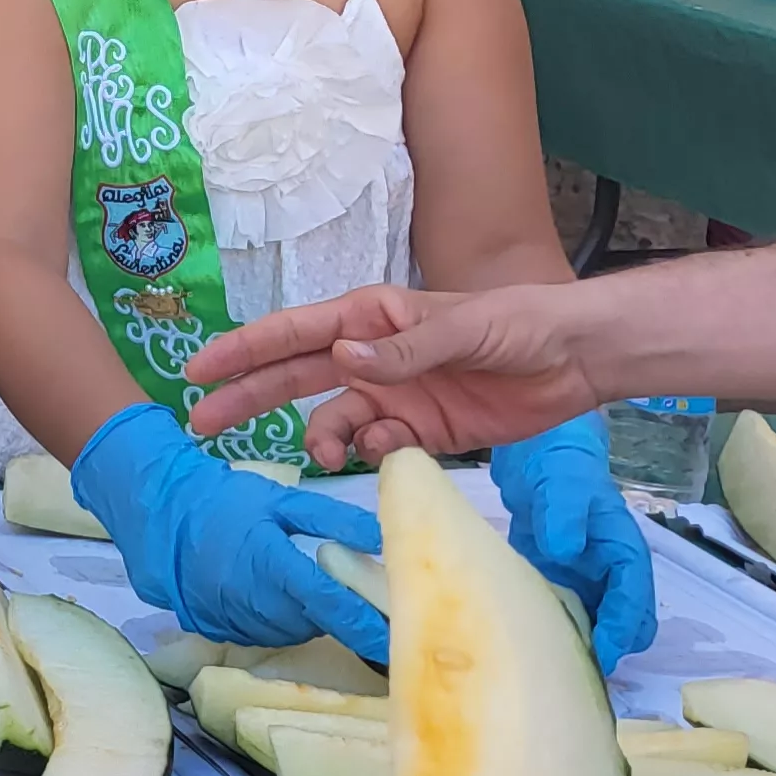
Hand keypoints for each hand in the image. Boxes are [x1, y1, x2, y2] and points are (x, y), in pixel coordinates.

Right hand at [69, 403, 392, 662]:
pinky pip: (257, 634)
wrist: (150, 510)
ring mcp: (226, 620)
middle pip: (314, 625)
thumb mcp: (279, 499)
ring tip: (305, 591)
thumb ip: (330, 518)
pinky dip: (273, 621)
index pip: (332, 606)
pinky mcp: (210, 629)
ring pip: (287, 633)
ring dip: (304, 619)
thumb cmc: (221, 499)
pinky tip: (270, 597)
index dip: (368, 627)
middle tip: (356, 600)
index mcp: (271, 565)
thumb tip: (382, 536)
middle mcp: (250, 601)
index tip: (402, 640)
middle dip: (338, 617)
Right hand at [185, 283, 603, 466]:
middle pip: (292, 379)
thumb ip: (404, 348)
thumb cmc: (520, 322)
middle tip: (202, 423)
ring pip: (333, 422)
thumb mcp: (463, 327)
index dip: (243, 351)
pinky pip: (377, 448)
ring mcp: (393, 396)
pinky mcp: (421, 432)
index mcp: (371, 319)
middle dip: (246, 398)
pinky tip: (389, 450)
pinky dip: (374, 454)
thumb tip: (342, 358)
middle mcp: (370, 358)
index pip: (293, 333)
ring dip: (324, 439)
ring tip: (331, 457)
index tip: (199, 369)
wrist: (577, 360)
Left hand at [491, 414, 655, 668]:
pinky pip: (565, 618)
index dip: (621, 630)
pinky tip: (530, 646)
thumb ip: (566, 515)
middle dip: (611, 650)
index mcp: (624, 555)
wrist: (536, 459)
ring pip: (597, 629)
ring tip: (556, 669)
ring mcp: (585, 583)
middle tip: (579, 671)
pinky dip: (556, 634)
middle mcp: (610, 575)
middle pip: (626, 626)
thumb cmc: (561, 469)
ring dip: (585, 648)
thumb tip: (566, 552)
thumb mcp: (564, 486)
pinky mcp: (557, 585)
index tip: (604, 654)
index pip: (633, 601)